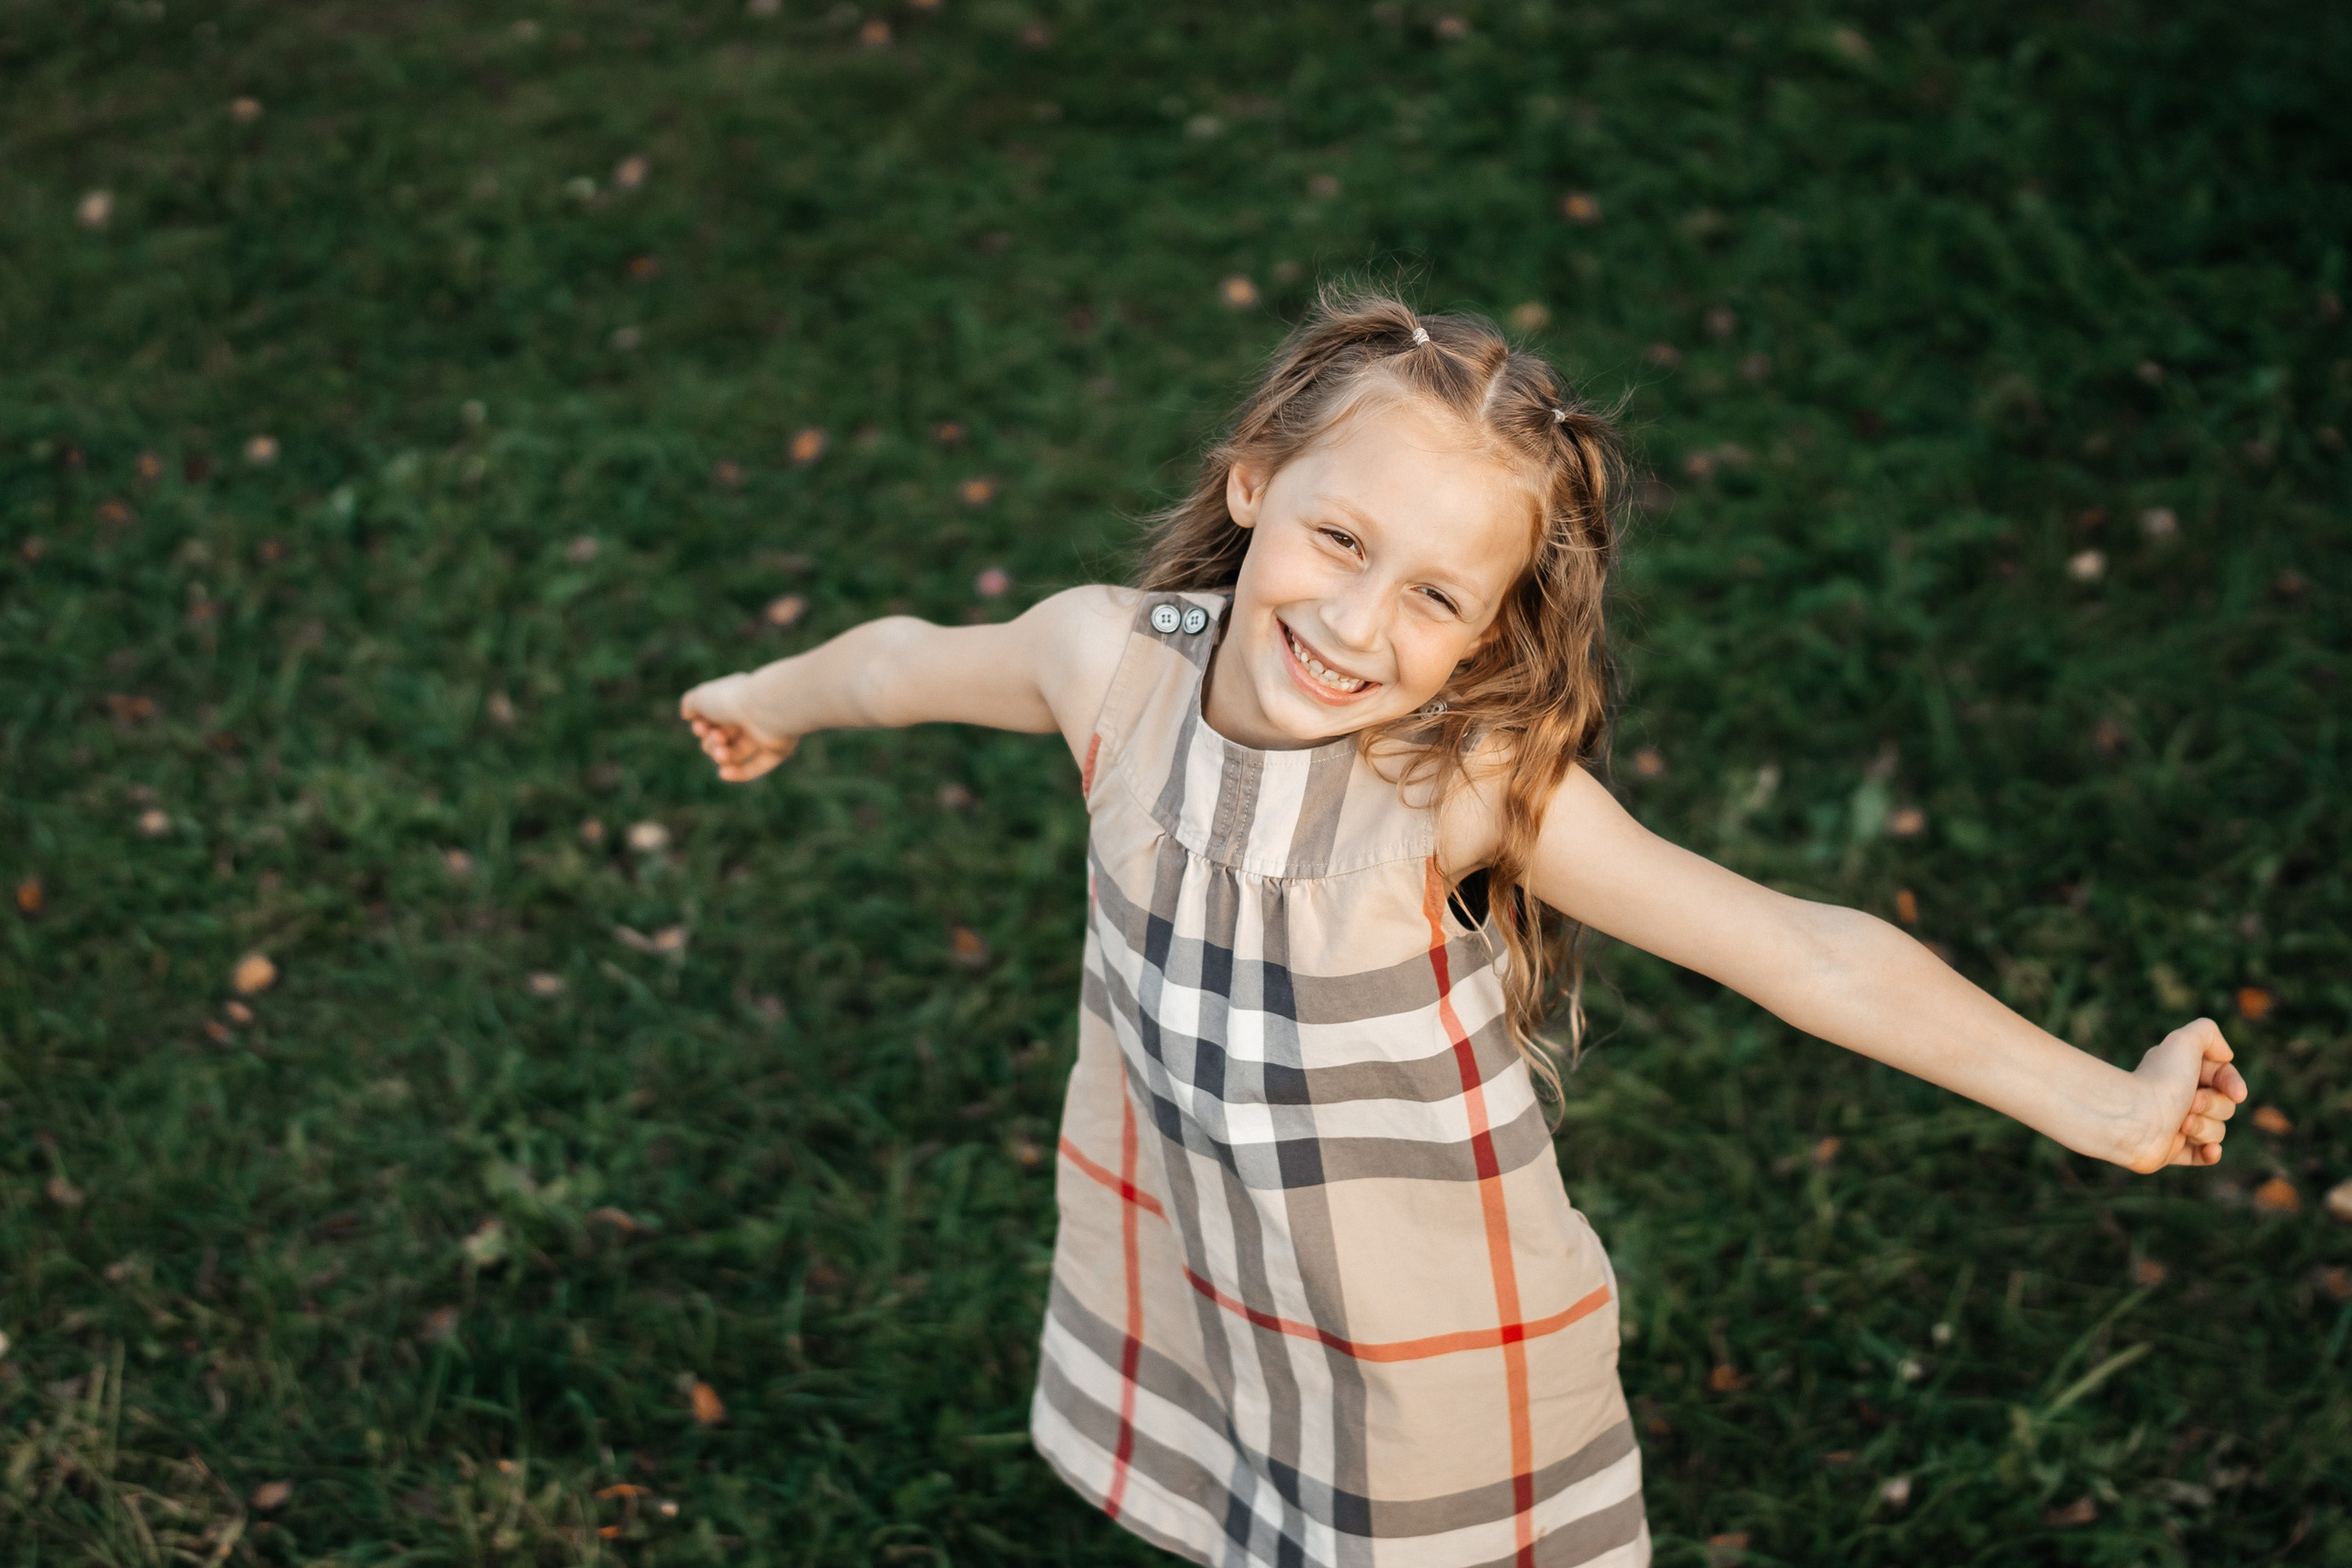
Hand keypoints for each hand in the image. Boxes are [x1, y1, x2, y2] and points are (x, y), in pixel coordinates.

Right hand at [679, 674, 797, 782]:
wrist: (767, 708)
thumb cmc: (732, 700)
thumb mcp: (701, 697)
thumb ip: (690, 704)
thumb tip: (688, 715)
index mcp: (734, 698)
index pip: (711, 719)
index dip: (701, 728)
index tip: (700, 728)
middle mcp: (750, 714)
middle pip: (722, 739)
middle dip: (712, 744)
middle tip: (717, 738)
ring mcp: (764, 732)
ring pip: (736, 753)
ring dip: (723, 756)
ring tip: (722, 753)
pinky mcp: (777, 749)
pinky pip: (756, 766)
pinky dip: (740, 772)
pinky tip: (724, 773)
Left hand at [2120, 1018, 2246, 1172]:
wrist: (2134, 1119)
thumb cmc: (2160, 1080)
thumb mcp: (2185, 1041)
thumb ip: (2208, 1034)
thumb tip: (2225, 1056)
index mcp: (2180, 1071)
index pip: (2224, 1077)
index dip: (2233, 1084)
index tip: (2237, 1093)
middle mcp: (2178, 1096)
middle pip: (2224, 1106)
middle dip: (2214, 1106)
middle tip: (2190, 1103)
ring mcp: (2175, 1125)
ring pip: (2217, 1130)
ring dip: (2205, 1127)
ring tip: (2181, 1123)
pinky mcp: (2170, 1150)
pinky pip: (2202, 1155)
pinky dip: (2209, 1153)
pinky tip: (2209, 1150)